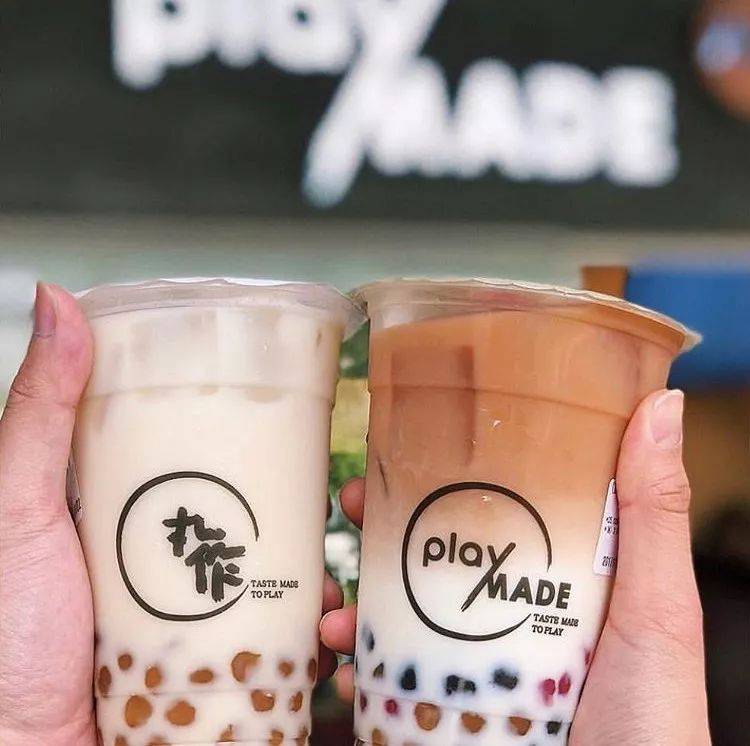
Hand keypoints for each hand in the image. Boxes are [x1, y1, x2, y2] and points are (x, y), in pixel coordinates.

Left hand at [0, 284, 342, 744]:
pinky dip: (329, 663)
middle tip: (359, 510)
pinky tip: (333, 656)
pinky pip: (299, 671)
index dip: (287, 457)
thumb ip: (41, 413)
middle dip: (339, 525)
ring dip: (341, 599)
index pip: (238, 477)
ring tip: (338, 611)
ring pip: (303, 604)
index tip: (326, 437)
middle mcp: (194, 578)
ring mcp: (217, 635)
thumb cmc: (7, 637)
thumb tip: (57, 299)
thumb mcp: (24, 509)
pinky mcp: (233, 686)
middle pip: (284, 539)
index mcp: (158, 525)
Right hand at [320, 390, 710, 744]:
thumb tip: (660, 404)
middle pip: (433, 552)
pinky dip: (359, 664)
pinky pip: (392, 677)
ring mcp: (477, 660)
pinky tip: (343, 664)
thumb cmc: (654, 716)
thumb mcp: (658, 608)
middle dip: (380, 525)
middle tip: (349, 503)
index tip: (403, 442)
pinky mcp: (450, 707)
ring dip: (355, 599)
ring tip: (332, 607)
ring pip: (401, 611)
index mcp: (552, 574)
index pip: (491, 503)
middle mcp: (509, 611)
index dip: (445, 469)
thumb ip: (654, 513)